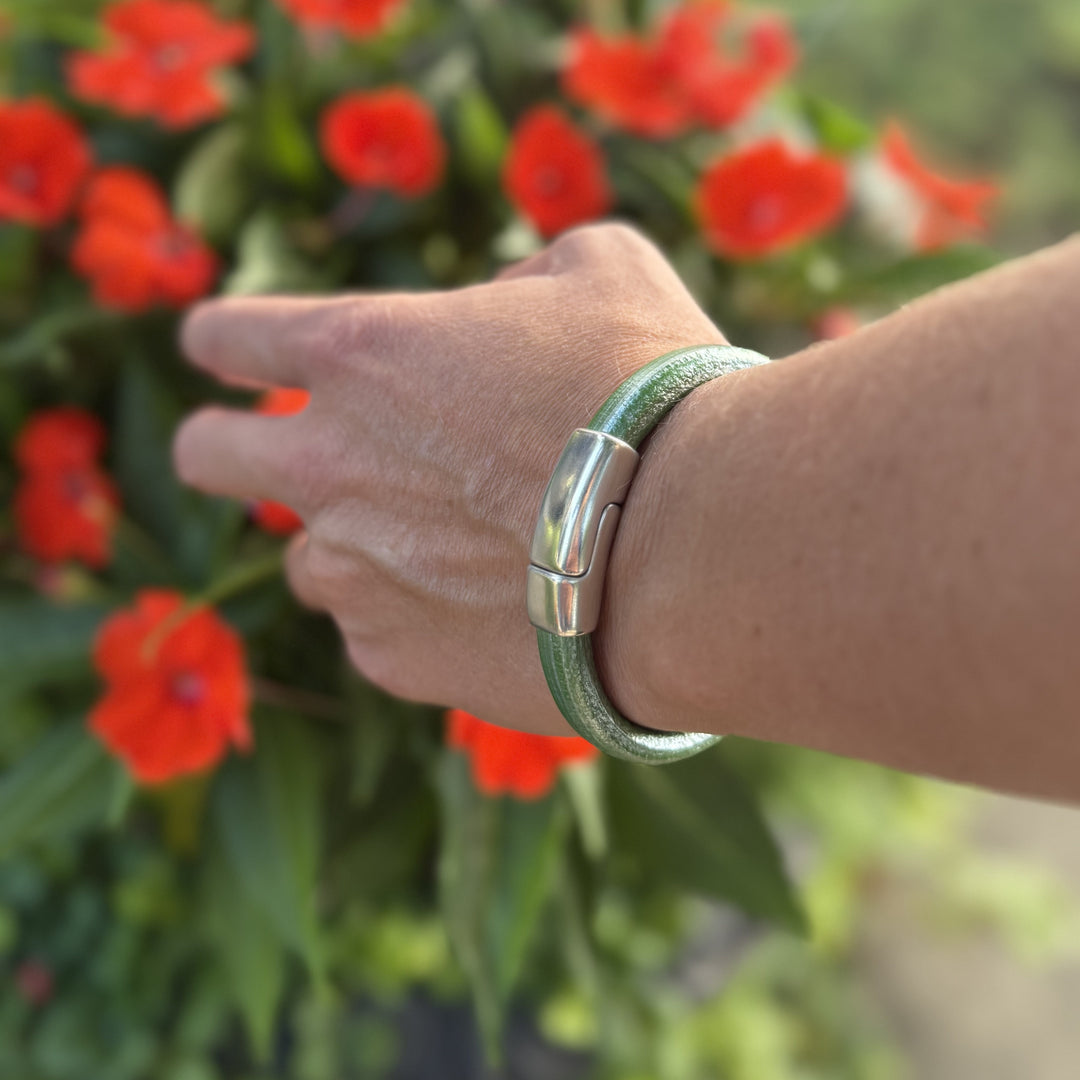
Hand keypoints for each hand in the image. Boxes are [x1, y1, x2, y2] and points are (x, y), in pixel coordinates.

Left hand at [174, 223, 724, 733]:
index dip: (224, 341)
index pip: (233, 337)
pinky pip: (378, 633)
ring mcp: (354, 572)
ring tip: (446, 549)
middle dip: (223, 447)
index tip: (225, 354)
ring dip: (352, 547)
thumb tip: (501, 311)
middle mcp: (328, 465)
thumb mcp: (601, 271)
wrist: (688, 544)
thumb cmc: (653, 393)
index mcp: (362, 355)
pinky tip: (492, 610)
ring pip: (308, 563)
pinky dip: (417, 619)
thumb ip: (522, 276)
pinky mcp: (394, 657)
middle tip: (267, 455)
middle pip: (210, 456)